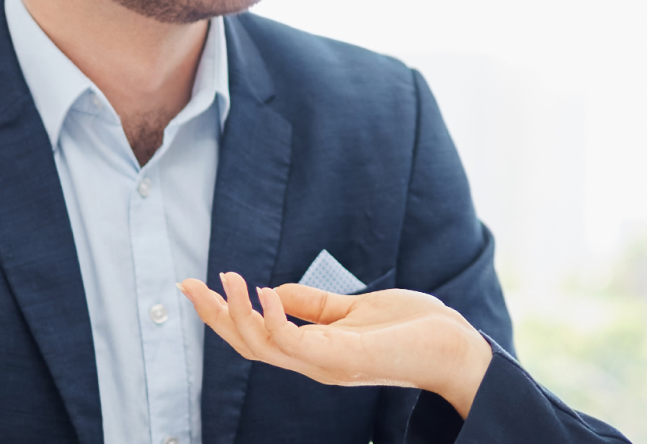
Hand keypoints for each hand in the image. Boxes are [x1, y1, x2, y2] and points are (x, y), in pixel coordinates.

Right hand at [178, 272, 495, 418]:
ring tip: (226, 281)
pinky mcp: (344, 359)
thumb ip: (314, 304)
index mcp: (313, 351)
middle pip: (248, 347)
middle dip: (215, 318)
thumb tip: (273, 291)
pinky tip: (264, 294)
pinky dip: (274, 320)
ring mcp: (326, 365)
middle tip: (188, 286)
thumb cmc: (413, 329)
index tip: (195, 287)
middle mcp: (313, 364)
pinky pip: (295, 345)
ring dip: (238, 315)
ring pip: (263, 349)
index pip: (256, 338)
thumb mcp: (354, 309)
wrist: (458, 349)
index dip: (223, 316)